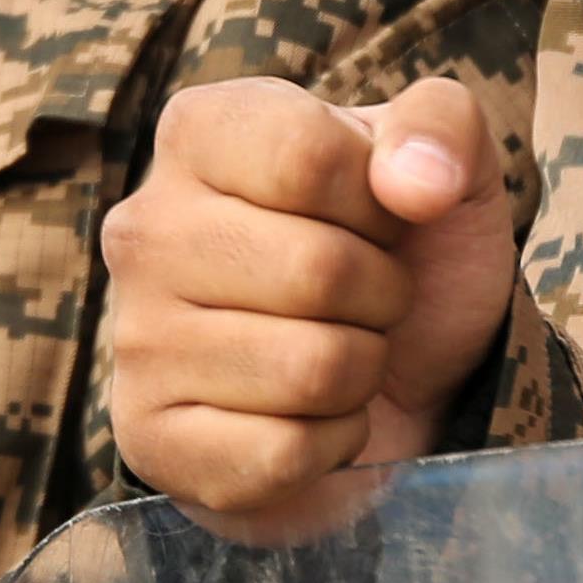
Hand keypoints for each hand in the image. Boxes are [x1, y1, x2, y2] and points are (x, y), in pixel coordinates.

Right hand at [101, 74, 516, 541]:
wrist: (397, 378)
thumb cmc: (408, 255)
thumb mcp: (447, 167)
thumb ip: (443, 127)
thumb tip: (417, 183)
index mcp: (198, 131)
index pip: (307, 156)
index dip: (379, 202)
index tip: (376, 216)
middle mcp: (144, 227)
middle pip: (316, 270)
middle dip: (382, 295)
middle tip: (364, 296)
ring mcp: (135, 338)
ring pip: (309, 369)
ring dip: (361, 370)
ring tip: (338, 347)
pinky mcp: (148, 438)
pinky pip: (282, 454)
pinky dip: (331, 444)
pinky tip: (309, 415)